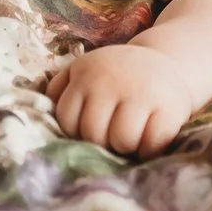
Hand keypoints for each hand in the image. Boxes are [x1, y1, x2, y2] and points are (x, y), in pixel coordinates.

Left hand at [45, 44, 199, 155]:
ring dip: (127, 147)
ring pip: (122, 141)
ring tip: (132, 134)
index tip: (93, 127)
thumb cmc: (118, 75)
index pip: (68, 122)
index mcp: (86, 74)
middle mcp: (111, 81)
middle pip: (94, 134)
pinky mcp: (169, 108)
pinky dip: (150, 150)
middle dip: (103, 141)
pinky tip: (150, 137)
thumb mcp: (85, 69)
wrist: (168, 60)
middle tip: (114, 132)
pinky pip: (151, 145)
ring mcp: (142, 93)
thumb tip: (42, 111)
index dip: (79, 133)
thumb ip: (60, 87)